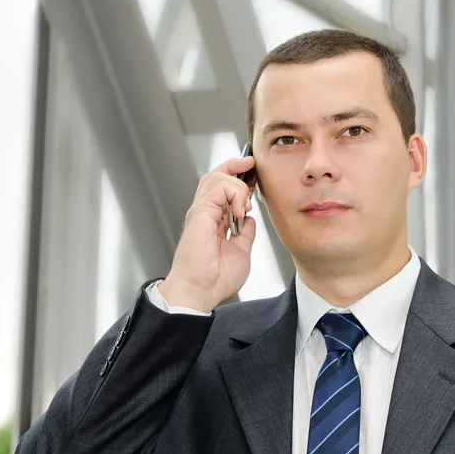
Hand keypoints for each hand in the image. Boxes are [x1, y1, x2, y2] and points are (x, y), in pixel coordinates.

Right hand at [159, 156, 255, 312]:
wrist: (200, 291)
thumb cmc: (215, 279)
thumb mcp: (240, 251)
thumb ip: (245, 233)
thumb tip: (250, 219)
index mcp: (213, 221)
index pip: (223, 189)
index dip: (239, 178)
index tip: (255, 175)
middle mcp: (205, 213)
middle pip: (216, 175)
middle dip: (235, 164)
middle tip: (251, 162)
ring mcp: (201, 211)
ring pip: (217, 176)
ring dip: (238, 185)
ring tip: (246, 207)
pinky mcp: (200, 213)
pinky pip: (219, 188)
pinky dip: (235, 194)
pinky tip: (241, 212)